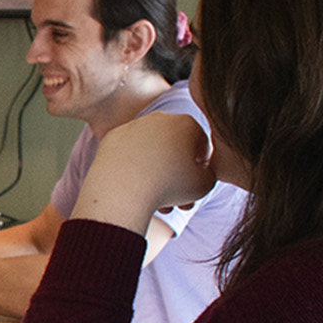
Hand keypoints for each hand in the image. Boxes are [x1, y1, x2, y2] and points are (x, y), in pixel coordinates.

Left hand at [73, 113, 215, 229]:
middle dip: (178, 177)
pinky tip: (136, 190)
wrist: (123, 188)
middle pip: (174, 149)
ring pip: (151, 153)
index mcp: (187, 123)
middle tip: (179, 203)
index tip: (196, 188)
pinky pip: (129, 156)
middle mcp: (160, 118)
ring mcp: (134, 125)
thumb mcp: (204, 185)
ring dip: (157, 176)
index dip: (202, 169)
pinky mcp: (112, 137)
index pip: (201, 146)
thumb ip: (210, 174)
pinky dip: (134, 170)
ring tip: (159, 204)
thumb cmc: (169, 186)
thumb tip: (202, 173)